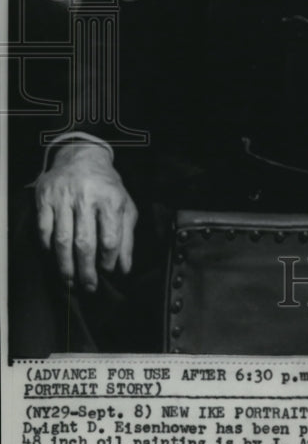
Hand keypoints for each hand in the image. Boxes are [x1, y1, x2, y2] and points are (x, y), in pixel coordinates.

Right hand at [35, 142, 136, 291]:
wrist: (82, 156)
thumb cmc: (106, 186)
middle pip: (85, 243)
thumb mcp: (124, 205)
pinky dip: (47, 247)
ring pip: (62, 239)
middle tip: (88, 287)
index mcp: (111, 198)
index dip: (108, 261)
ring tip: (70, 281)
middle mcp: (87, 197)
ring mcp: (63, 197)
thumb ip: (127, 237)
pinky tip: (53, 258)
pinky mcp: (45, 198)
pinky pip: (44, 228)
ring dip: (65, 265)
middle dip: (86, 270)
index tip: (107, 273)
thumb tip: (125, 268)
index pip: (110, 238)